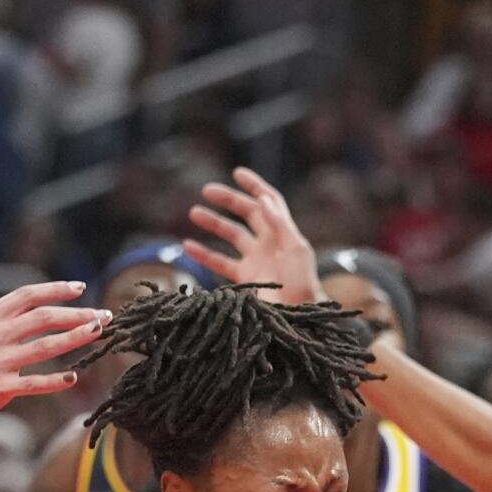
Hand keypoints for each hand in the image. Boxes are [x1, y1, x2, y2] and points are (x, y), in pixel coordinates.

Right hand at [0, 282, 108, 437]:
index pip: (25, 296)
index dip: (54, 290)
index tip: (78, 288)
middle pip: (43, 317)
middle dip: (77, 313)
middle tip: (102, 314)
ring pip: (46, 346)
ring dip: (76, 338)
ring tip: (99, 333)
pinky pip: (34, 384)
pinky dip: (56, 381)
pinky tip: (74, 379)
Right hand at [184, 168, 324, 304]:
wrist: (297, 317)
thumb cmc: (303, 285)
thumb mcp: (296, 250)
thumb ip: (279, 224)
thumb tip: (262, 199)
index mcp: (282, 233)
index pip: (268, 201)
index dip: (254, 186)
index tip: (237, 173)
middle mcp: (268, 243)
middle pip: (246, 213)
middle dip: (228, 200)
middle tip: (206, 190)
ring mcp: (255, 260)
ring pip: (230, 235)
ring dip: (213, 223)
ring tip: (194, 212)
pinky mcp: (244, 279)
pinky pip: (220, 263)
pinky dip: (204, 255)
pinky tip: (188, 246)